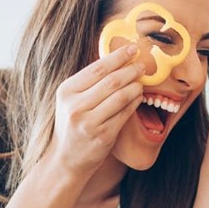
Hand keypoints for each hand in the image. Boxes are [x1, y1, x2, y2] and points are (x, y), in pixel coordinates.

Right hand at [46, 44, 144, 177]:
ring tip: (142, 81)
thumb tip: (117, 58)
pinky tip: (139, 97)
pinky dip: (134, 103)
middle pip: (111, 81)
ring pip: (120, 96)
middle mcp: (75, 106)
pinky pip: (124, 114)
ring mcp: (89, 122)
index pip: (97, 68)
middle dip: (131, 70)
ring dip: (135, 86)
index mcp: (66, 91)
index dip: (118, 56)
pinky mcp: (102, 136)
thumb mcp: (71, 100)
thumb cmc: (72, 124)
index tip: (132, 49)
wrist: (66, 158)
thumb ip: (89, 81)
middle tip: (143, 64)